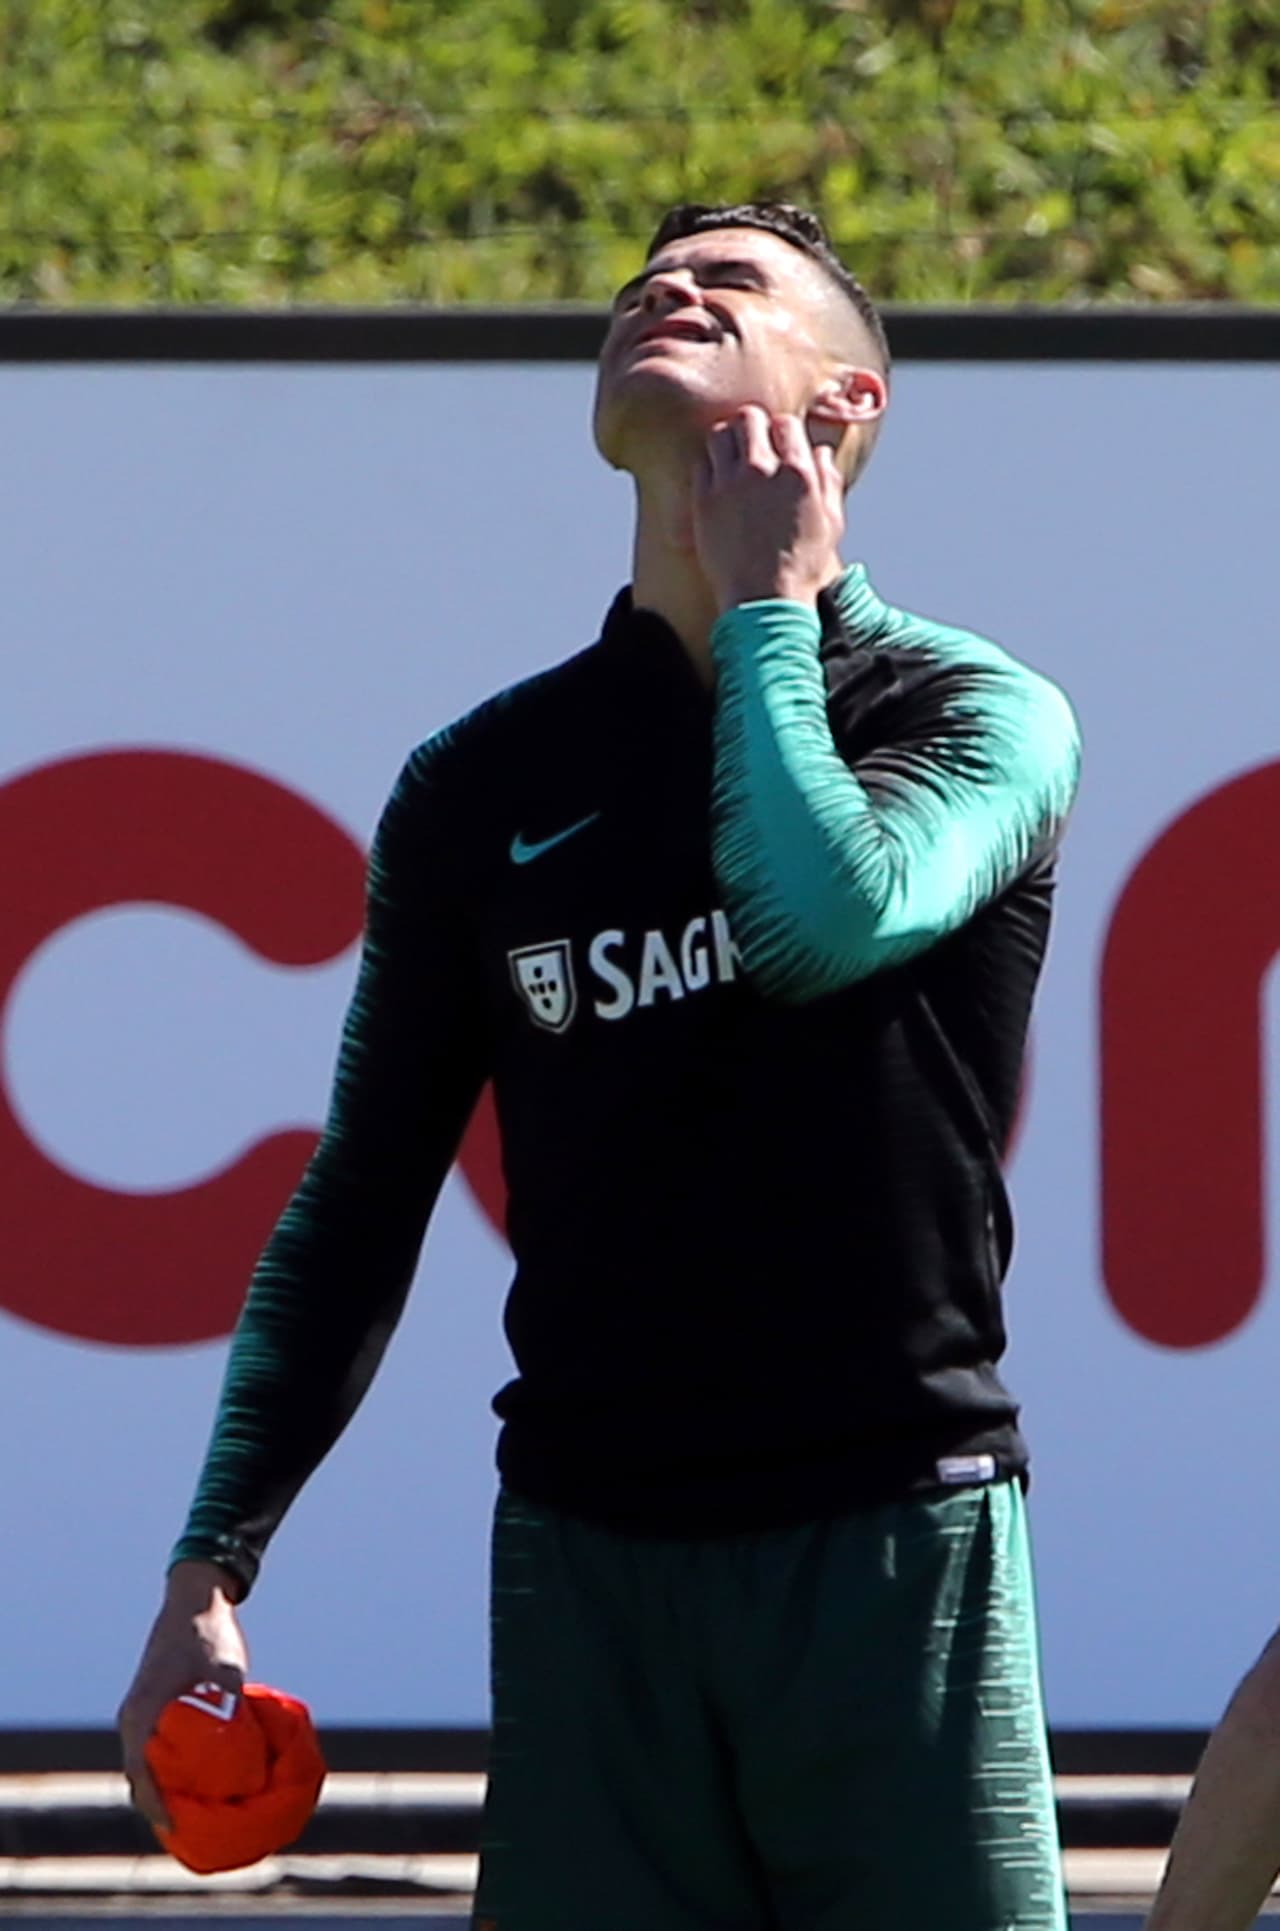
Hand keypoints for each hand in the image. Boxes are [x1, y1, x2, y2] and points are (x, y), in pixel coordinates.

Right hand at [117, 1561, 247, 1829]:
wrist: (195, 1599)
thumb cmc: (210, 1635)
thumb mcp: (227, 1672)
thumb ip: (231, 1705)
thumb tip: (247, 1746)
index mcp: (143, 1711)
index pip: (141, 1771)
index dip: (156, 1803)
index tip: (174, 1827)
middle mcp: (134, 1715)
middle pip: (138, 1774)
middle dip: (157, 1805)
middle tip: (186, 1833)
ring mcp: (140, 1710)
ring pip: (143, 1762)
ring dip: (160, 1788)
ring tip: (189, 1816)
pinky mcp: (150, 1705)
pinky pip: (150, 1748)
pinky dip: (163, 1768)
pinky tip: (189, 1781)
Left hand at [692, 405, 845, 614]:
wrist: (765, 601)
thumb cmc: (802, 567)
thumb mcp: (831, 523)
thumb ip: (829, 480)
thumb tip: (820, 451)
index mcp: (799, 473)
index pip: (785, 423)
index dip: (782, 431)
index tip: (778, 446)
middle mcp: (763, 470)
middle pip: (749, 417)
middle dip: (751, 427)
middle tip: (751, 445)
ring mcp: (730, 484)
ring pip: (719, 434)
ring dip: (727, 442)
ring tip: (731, 459)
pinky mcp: (704, 500)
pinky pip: (701, 464)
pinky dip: (709, 466)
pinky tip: (717, 482)